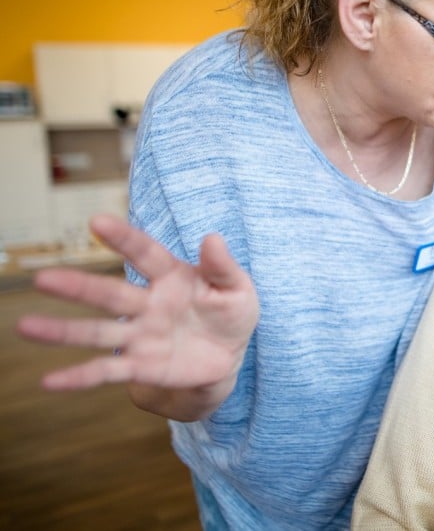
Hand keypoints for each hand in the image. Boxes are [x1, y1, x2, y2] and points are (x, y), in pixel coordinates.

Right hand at [16, 214, 258, 394]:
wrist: (227, 356)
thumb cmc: (230, 312)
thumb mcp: (239, 289)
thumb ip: (224, 267)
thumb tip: (213, 238)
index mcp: (172, 277)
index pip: (146, 254)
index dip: (124, 239)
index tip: (97, 222)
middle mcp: (147, 304)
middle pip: (110, 295)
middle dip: (78, 287)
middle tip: (43, 278)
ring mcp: (140, 335)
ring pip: (97, 332)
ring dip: (62, 331)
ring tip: (25, 327)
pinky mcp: (139, 365)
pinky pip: (105, 371)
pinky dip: (78, 377)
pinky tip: (49, 381)